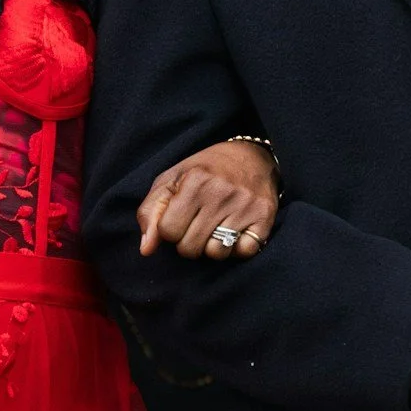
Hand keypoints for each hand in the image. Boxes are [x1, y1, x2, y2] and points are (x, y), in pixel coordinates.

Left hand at [137, 138, 278, 260]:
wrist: (252, 157)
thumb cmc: (205, 171)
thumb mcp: (171, 180)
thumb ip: (151, 212)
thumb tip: (146, 249)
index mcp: (194, 181)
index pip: (168, 231)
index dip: (169, 230)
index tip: (179, 218)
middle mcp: (221, 193)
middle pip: (190, 248)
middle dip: (188, 242)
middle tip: (197, 225)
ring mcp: (245, 206)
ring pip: (216, 254)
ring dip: (212, 247)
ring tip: (215, 229)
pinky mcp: (264, 217)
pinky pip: (244, 252)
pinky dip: (237, 249)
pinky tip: (235, 232)